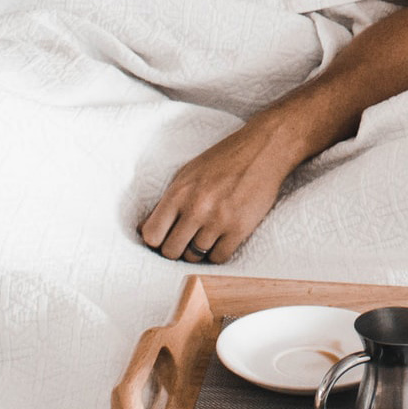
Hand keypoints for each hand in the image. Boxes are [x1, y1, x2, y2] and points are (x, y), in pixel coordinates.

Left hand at [139, 116, 298, 263]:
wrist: (262, 151)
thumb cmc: (223, 160)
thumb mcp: (187, 173)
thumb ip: (167, 202)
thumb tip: (145, 231)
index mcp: (179, 192)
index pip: (151, 235)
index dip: (155, 241)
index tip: (163, 238)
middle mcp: (196, 208)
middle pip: (171, 251)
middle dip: (175, 249)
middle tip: (184, 241)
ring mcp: (219, 220)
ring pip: (195, 257)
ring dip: (198, 251)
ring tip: (205, 236)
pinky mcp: (240, 228)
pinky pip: (219, 258)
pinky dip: (217, 252)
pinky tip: (220, 239)